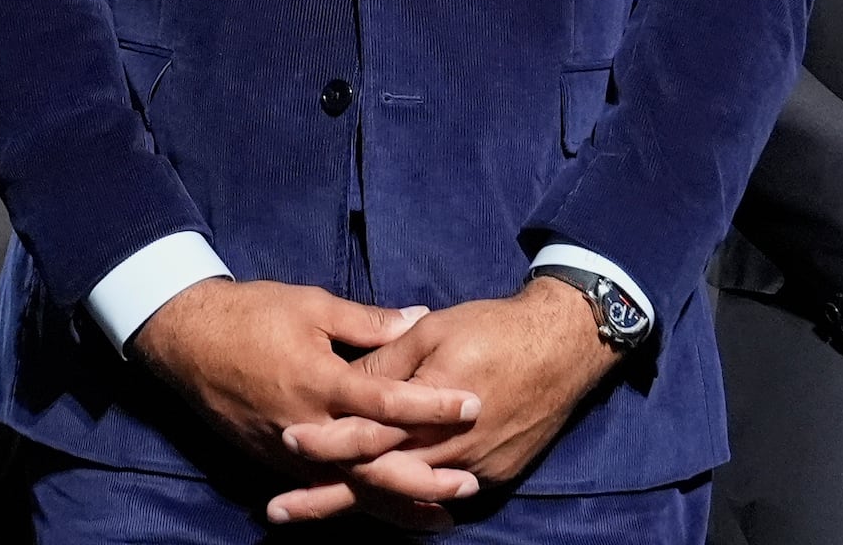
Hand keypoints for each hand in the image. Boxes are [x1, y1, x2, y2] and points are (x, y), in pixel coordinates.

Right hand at [126, 279, 474, 522]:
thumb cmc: (250, 315)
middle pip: (372, 462)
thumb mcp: (312, 306)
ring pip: (349, 487)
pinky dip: (358, 500)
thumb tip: (419, 319)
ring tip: (441, 513)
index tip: (472, 404)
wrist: (186, 340)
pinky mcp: (273, 462)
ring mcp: (287, 451)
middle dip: (422, 476)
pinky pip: (323, 487)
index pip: (387, 401)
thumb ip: (368, 322)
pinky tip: (388, 510)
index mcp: (319, 381)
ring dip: (396, 502)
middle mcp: (306, 425)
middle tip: (468, 482)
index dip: (432, 404)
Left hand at [268, 282, 620, 525]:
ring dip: (361, 506)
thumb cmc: (495, 329)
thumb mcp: (434, 330)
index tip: (287, 441)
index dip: (325, 440)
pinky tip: (378, 509)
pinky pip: (440, 497)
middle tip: (279, 511)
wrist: (564, 348)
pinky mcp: (494, 476)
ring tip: (314, 513)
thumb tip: (348, 379)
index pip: (366, 434)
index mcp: (428, 406)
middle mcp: (449, 447)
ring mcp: (474, 468)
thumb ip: (388, 359)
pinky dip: (406, 505)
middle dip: (326, 497)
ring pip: (406, 497)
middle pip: (377, 480)